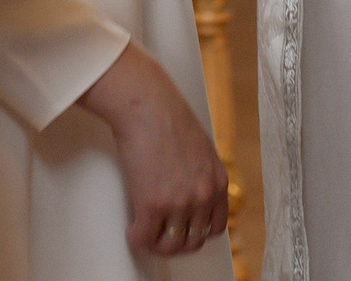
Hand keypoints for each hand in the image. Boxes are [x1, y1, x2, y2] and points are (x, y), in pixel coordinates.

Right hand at [77, 43, 229, 256]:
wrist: (147, 103)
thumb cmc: (167, 116)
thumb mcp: (200, 147)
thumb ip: (200, 172)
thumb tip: (185, 188)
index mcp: (218, 182)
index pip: (215, 227)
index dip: (196, 232)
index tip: (182, 229)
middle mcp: (203, 196)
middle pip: (193, 241)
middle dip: (175, 243)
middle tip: (160, 236)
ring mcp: (179, 203)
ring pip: (170, 245)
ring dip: (156, 244)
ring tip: (145, 234)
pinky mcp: (153, 204)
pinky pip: (145, 238)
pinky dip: (138, 238)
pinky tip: (133, 230)